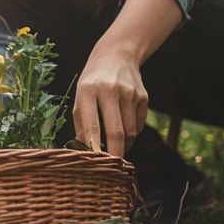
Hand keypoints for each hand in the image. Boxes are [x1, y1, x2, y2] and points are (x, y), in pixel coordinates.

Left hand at [72, 43, 148, 159]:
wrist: (116, 56)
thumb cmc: (91, 83)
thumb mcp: (80, 98)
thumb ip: (81, 124)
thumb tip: (85, 151)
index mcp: (88, 90)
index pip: (92, 124)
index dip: (94, 146)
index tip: (94, 162)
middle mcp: (110, 90)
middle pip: (116, 131)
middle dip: (115, 153)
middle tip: (112, 167)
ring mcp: (129, 93)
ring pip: (130, 131)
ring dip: (124, 145)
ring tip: (116, 148)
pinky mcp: (143, 96)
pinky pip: (139, 125)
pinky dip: (132, 134)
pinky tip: (124, 130)